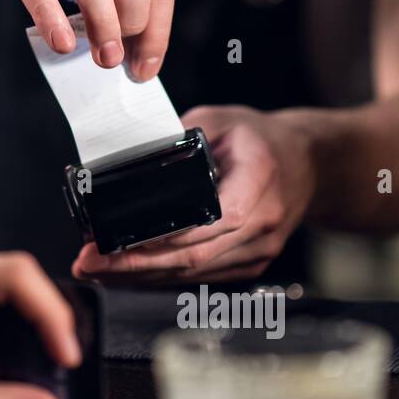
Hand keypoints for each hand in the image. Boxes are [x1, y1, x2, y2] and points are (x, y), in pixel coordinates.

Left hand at [72, 106, 317, 284]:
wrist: (310, 164)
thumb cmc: (262, 139)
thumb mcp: (220, 120)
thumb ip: (179, 137)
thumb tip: (131, 157)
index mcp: (258, 183)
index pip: (209, 222)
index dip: (162, 238)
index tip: (117, 241)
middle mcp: (262, 225)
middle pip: (193, 256)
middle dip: (134, 265)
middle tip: (88, 263)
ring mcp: (259, 250)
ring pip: (193, 272)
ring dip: (140, 277)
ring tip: (96, 271)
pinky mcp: (250, 264)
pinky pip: (201, 276)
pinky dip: (162, 277)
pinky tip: (128, 275)